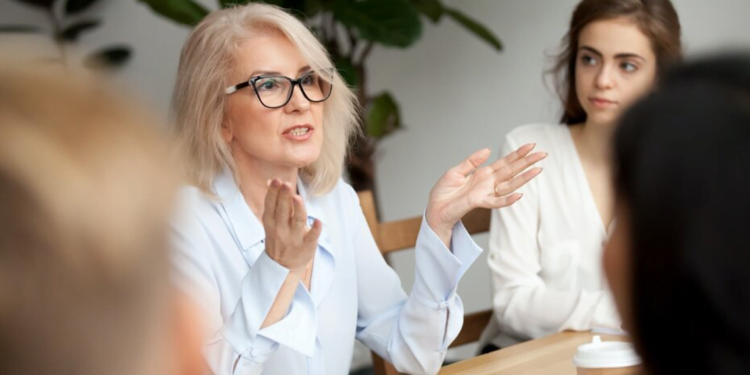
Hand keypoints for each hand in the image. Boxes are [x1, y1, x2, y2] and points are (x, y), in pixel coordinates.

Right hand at [262, 179, 321, 271]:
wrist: (282, 266)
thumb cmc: (278, 237)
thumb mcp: (271, 221)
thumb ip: (273, 201)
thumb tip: (271, 180)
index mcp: (271, 221)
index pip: (271, 205)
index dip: (273, 193)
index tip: (276, 181)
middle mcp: (281, 229)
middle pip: (282, 211)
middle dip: (284, 197)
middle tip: (286, 184)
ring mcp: (294, 238)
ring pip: (297, 221)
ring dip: (298, 210)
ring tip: (297, 198)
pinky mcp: (306, 246)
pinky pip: (311, 237)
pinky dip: (315, 230)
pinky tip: (318, 222)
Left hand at [425, 144, 545, 245]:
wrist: (435, 209)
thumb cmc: (444, 192)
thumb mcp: (456, 171)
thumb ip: (471, 161)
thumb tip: (488, 149)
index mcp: (483, 174)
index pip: (504, 162)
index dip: (517, 154)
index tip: (531, 145)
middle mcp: (488, 183)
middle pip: (512, 171)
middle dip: (527, 162)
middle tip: (543, 154)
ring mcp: (486, 193)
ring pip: (509, 185)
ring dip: (524, 178)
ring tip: (538, 170)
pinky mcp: (479, 202)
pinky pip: (497, 202)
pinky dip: (508, 199)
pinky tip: (520, 195)